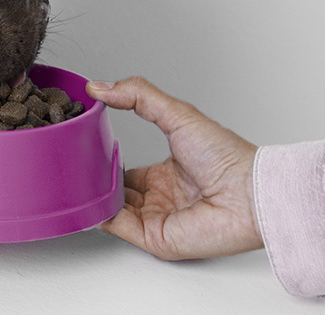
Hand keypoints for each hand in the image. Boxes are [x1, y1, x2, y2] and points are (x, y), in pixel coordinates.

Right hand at [86, 76, 262, 259]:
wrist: (248, 191)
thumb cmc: (227, 156)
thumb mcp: (177, 113)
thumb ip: (138, 96)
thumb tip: (100, 86)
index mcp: (168, 173)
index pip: (127, 171)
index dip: (107, 162)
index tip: (86, 147)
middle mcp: (163, 198)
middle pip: (117, 192)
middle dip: (96, 181)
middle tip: (76, 165)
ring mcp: (158, 219)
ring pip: (112, 210)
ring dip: (95, 196)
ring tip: (76, 178)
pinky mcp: (156, 238)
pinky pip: (119, 228)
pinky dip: (100, 215)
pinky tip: (90, 197)